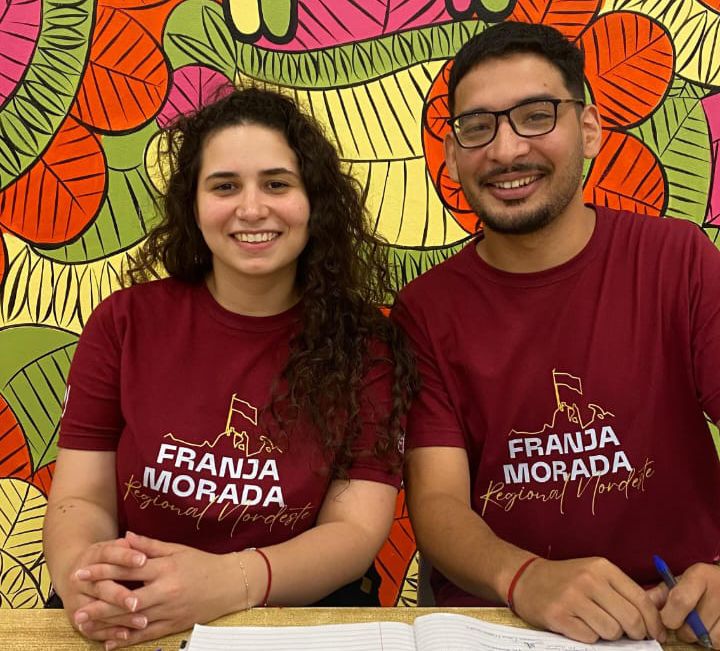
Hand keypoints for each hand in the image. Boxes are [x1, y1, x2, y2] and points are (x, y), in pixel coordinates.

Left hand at [73, 531, 249, 648]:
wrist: (231, 583)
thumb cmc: (204, 563)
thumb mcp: (178, 549)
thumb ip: (150, 545)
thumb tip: (126, 537)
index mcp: (165, 567)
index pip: (128, 567)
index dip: (103, 569)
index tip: (82, 572)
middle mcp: (165, 590)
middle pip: (125, 597)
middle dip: (98, 602)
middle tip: (76, 606)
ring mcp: (169, 610)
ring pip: (133, 619)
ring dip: (107, 623)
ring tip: (86, 624)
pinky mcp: (174, 625)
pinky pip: (147, 635)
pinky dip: (127, 640)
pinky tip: (110, 643)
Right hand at [511, 556, 665, 642]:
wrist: (525, 579)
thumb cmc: (566, 579)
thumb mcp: (596, 574)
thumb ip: (628, 589)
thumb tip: (664, 602)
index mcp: (602, 568)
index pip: (641, 600)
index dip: (654, 623)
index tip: (655, 633)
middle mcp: (588, 580)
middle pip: (631, 620)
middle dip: (634, 633)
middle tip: (627, 634)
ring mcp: (572, 598)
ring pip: (612, 632)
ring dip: (608, 635)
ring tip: (596, 624)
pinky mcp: (558, 616)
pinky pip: (590, 638)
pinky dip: (589, 637)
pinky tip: (579, 625)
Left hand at [647, 562, 719, 647]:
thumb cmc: (700, 583)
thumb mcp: (680, 582)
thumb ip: (660, 594)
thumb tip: (640, 607)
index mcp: (700, 576)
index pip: (680, 600)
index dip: (668, 616)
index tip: (664, 619)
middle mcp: (719, 592)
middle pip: (692, 627)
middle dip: (682, 629)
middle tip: (683, 622)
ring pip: (707, 639)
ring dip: (699, 637)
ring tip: (699, 624)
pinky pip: (719, 644)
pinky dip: (712, 641)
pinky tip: (711, 628)